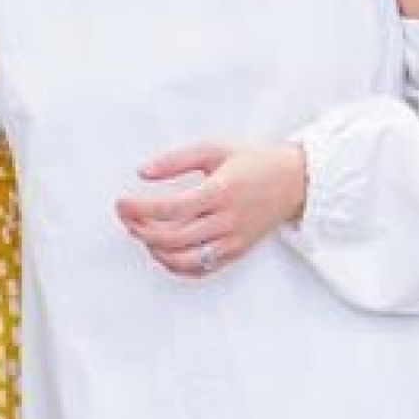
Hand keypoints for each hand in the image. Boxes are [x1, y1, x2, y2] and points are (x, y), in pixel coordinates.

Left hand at [114, 141, 307, 278]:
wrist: (296, 181)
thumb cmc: (255, 161)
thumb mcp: (215, 149)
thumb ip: (176, 160)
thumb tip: (143, 172)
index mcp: (220, 191)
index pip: (171, 208)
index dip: (140, 209)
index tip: (122, 203)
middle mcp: (227, 220)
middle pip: (173, 237)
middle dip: (141, 230)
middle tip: (127, 218)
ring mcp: (232, 240)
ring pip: (184, 259)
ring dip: (155, 250)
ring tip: (143, 233)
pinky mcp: (236, 252)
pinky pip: (200, 269)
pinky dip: (175, 265)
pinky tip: (163, 251)